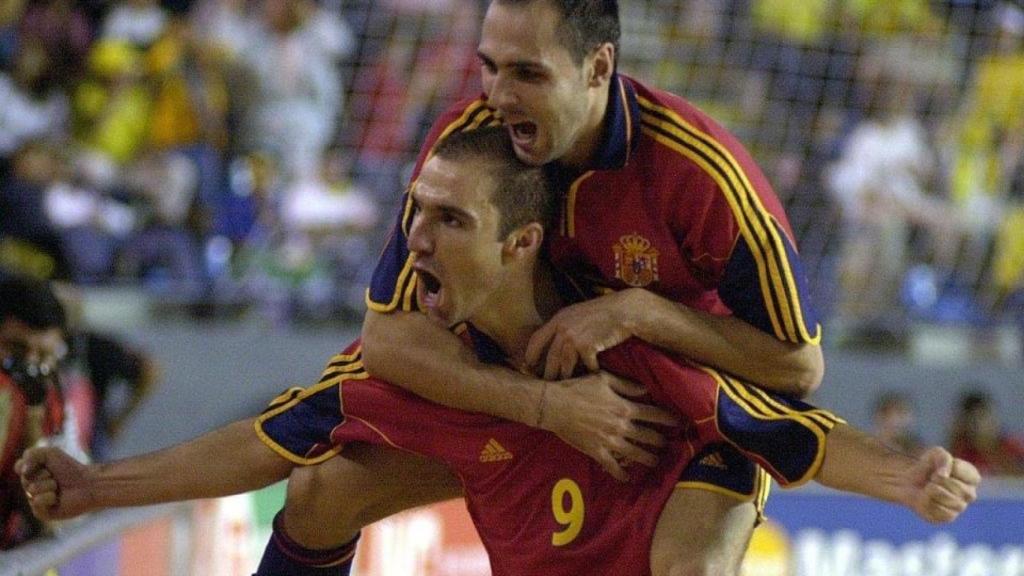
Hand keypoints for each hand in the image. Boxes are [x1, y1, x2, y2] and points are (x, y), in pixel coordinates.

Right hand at [16, 447, 94, 520]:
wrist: (88, 484)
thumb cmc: (70, 469)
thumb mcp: (50, 453)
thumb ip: (31, 455)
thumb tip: (22, 471)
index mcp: (31, 475)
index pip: (19, 467)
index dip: (32, 463)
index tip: (47, 464)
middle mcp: (30, 489)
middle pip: (25, 478)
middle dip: (44, 474)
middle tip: (56, 477)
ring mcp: (35, 502)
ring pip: (31, 490)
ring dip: (49, 485)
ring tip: (59, 488)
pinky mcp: (41, 513)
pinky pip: (36, 502)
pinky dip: (49, 497)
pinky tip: (57, 498)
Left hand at [526, 290, 642, 379]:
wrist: (624, 310)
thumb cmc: (602, 312)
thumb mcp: (577, 313)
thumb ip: (564, 325)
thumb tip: (555, 342)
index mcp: (558, 319)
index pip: (536, 339)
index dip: (530, 354)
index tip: (529, 366)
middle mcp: (563, 328)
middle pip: (550, 358)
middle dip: (548, 374)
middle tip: (547, 384)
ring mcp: (575, 338)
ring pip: (565, 366)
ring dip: (566, 377)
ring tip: (567, 386)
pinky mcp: (588, 347)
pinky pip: (586, 366)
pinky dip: (591, 372)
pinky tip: (594, 374)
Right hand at [538, 371, 678, 481]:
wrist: (554, 405)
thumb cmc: (577, 388)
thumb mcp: (603, 379)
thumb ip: (626, 385)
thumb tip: (645, 390)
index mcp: (624, 407)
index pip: (653, 414)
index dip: (668, 418)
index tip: (680, 422)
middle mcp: (621, 426)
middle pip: (648, 437)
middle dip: (661, 441)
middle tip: (668, 444)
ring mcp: (609, 441)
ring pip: (635, 454)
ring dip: (648, 459)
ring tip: (656, 462)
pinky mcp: (596, 451)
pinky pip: (612, 466)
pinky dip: (621, 473)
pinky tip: (627, 477)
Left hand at [906, 446, 979, 523]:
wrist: (909, 481)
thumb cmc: (927, 467)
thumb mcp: (935, 454)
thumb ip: (943, 458)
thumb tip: (944, 475)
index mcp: (972, 478)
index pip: (973, 478)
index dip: (955, 470)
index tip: (941, 466)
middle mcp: (969, 494)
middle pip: (964, 492)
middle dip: (942, 481)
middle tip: (932, 477)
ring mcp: (959, 507)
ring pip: (955, 503)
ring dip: (935, 491)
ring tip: (928, 487)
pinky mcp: (946, 517)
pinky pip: (943, 513)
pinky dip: (930, 502)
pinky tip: (925, 497)